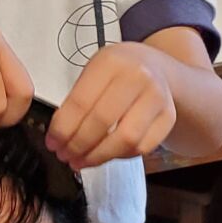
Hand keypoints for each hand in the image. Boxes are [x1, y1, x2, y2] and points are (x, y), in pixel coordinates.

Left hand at [49, 43, 176, 168]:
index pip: (81, 102)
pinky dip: (119, 156)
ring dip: (98, 156)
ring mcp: (157, 97)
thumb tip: (59, 136)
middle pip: (102, 122)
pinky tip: (106, 154)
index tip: (53, 143)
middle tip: (65, 155)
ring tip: (82, 161)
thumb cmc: (119, 72)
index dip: (63, 129)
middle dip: (78, 145)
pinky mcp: (168, 117)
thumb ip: (77, 100)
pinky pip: (142, 147)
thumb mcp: (94, 72)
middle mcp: (138, 77)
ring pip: (125, 140)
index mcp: (111, 62)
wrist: (156, 67)